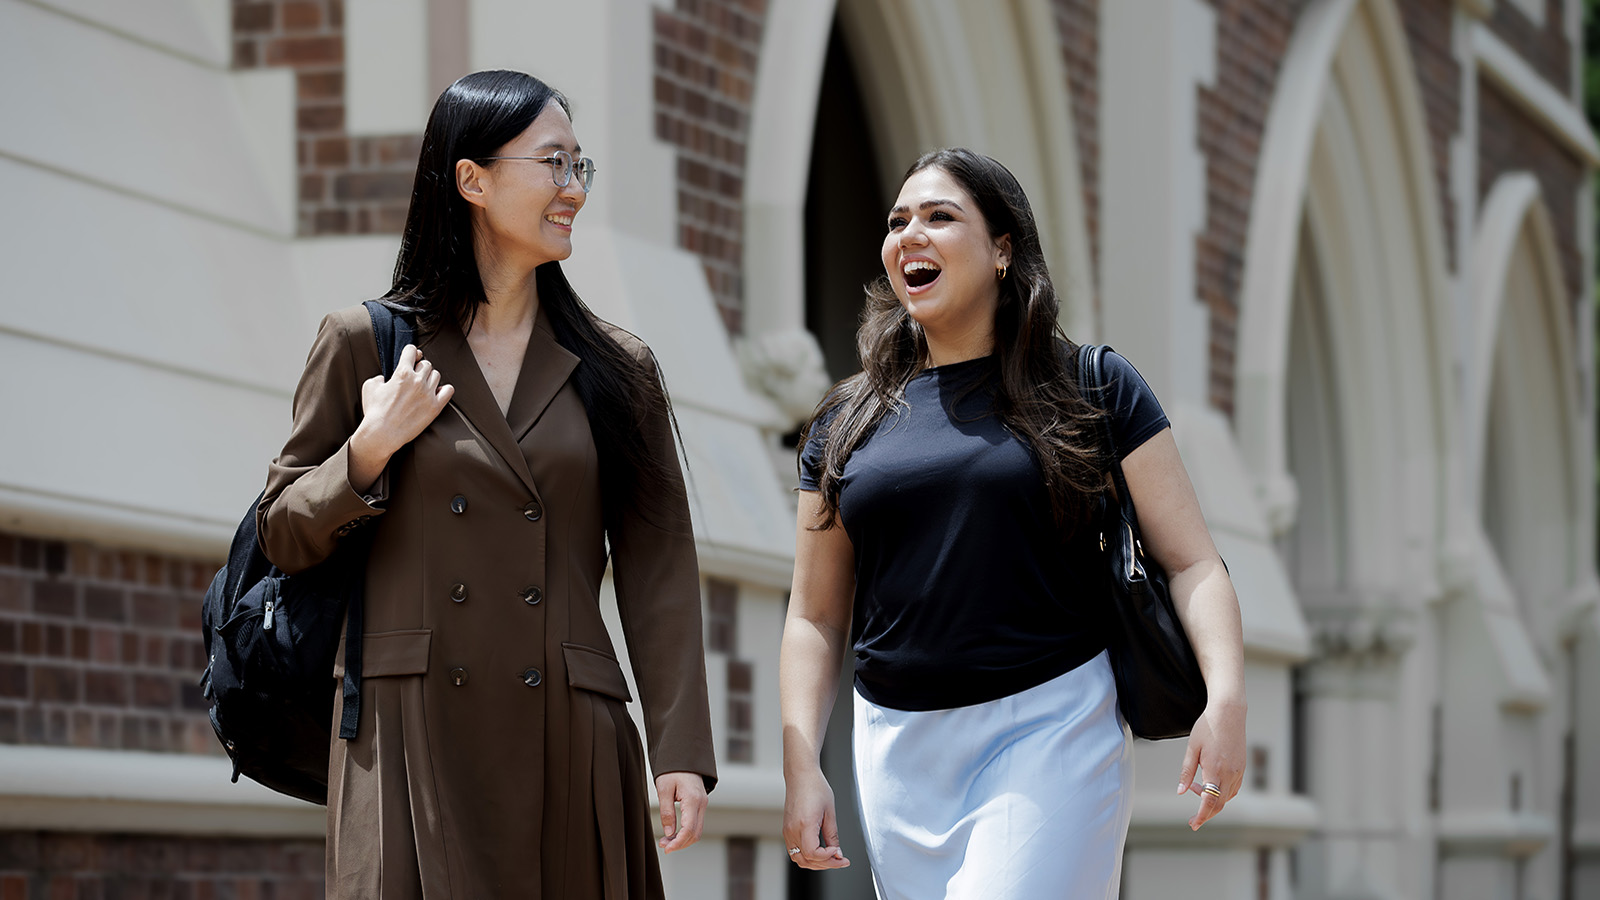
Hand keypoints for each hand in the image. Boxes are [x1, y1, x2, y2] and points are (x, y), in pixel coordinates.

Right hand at [352, 344, 453, 463]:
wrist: (382, 434)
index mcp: (402, 373)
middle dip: (419, 368)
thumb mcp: (370, 387)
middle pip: (426, 364)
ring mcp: (428, 394)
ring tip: (422, 386)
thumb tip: (385, 378)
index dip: (410, 353)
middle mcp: (417, 381)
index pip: (412, 350)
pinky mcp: (435, 407)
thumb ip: (379, 376)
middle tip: (414, 377)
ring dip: (430, 378)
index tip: (410, 358)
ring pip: (437, 375)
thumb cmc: (374, 411)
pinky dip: (444, 389)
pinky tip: (436, 393)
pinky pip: (449, 390)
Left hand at [655, 772, 706, 852]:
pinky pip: (695, 823)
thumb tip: (669, 833)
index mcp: (693, 800)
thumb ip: (667, 812)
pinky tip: (673, 833)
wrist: (683, 756)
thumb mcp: (664, 789)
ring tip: (666, 841)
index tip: (666, 849)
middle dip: (680, 843)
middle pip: (695, 833)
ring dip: (682, 839)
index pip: (689, 829)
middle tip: (663, 846)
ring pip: (697, 830)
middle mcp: (702, 803)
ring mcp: (703, 804)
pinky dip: (685, 832)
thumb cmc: (672, 770)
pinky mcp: (700, 805)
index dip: (678, 842)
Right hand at [782, 768, 849, 868]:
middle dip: (825, 864)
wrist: (801, 775)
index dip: (827, 858)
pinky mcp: (787, 830)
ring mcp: (787, 831)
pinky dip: (807, 856)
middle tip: (840, 860)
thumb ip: (832, 835)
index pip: (813, 853)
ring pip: (799, 859)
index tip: (838, 852)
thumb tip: (837, 852)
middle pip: (806, 860)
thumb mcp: (830, 812)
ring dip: (815, 863)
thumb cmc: (815, 787)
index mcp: (804, 824)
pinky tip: (820, 852)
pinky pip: (795, 851)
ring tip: (831, 858)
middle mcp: (792, 830)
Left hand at [1177, 696, 1246, 829]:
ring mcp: (1238, 771)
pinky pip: (1233, 788)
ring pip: (1227, 797)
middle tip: (1193, 820)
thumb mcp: (1192, 748)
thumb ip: (1186, 772)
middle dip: (1206, 814)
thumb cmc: (1207, 727)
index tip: (1194, 824)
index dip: (1202, 816)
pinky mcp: (1242, 768)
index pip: (1209, 801)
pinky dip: (1221, 793)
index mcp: (1215, 769)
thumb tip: (1181, 791)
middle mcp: (1230, 773)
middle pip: (1220, 804)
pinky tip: (1209, 783)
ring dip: (1212, 800)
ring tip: (1195, 787)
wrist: (1229, 713)